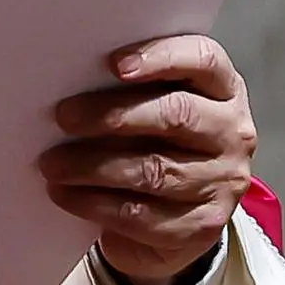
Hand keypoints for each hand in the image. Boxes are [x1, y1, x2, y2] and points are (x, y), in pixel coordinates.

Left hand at [38, 35, 256, 284]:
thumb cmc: (158, 142)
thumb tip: (71, 84)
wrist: (178, 219)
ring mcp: (223, 182)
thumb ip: (129, 89)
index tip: (113, 64)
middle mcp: (232, 132)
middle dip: (113, 114)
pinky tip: (65, 194)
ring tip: (52, 163)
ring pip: (155, 170)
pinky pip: (142, 215)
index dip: (160, 58)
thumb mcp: (154, 106)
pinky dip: (95, 204)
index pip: (204, 60)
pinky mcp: (202, 226)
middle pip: (177, 114)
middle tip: (63, 116)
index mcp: (224, 88)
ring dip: (94, 166)